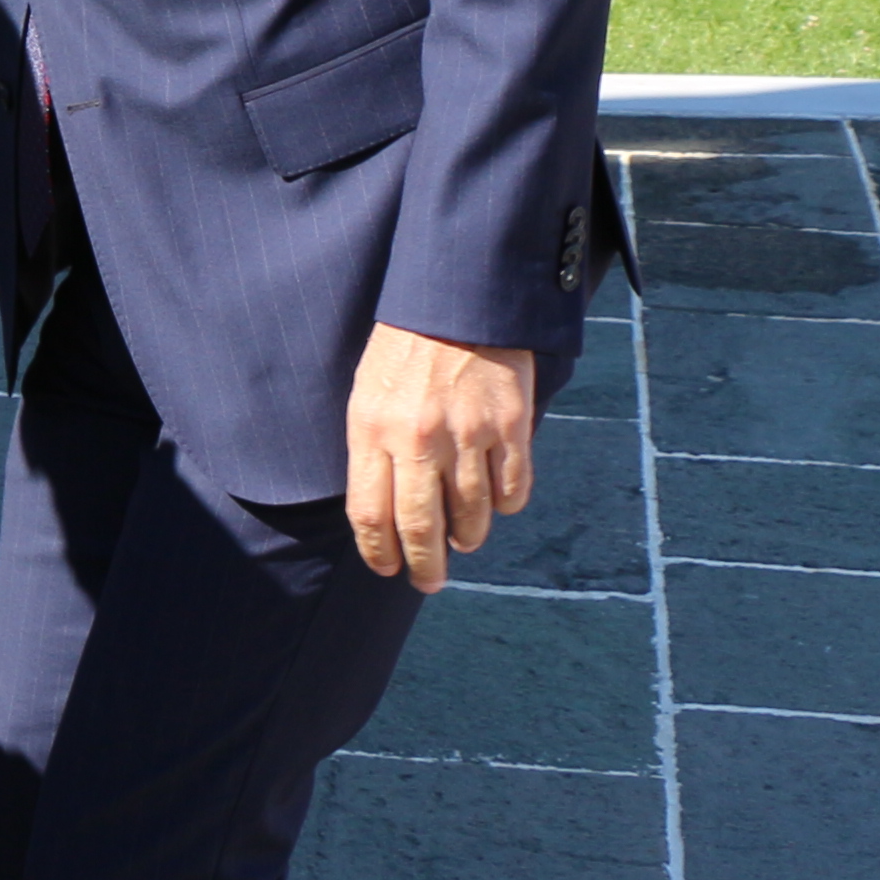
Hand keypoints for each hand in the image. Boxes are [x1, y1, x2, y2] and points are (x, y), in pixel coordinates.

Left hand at [343, 326, 538, 592]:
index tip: (387, 569)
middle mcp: (418, 438)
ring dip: (466, 538)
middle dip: (425, 568)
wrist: (458, 297)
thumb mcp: (367, 393)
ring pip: (471, 517)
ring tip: (463, 540)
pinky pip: (511, 491)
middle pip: (421, 528)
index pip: (370, 514)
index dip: (379, 553)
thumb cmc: (405, 349)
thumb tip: (382, 515)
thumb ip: (373, 450)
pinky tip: (495, 503)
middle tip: (429, 583)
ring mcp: (468, 434)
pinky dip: (504, 507)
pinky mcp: (510, 427)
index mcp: (372, 429)